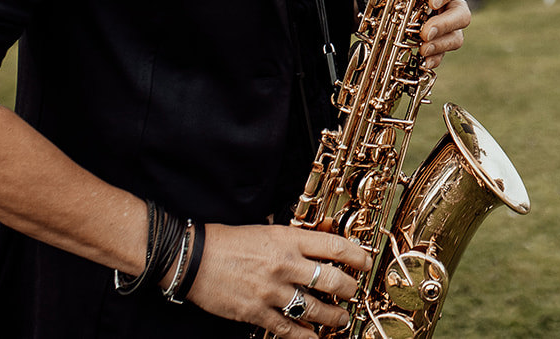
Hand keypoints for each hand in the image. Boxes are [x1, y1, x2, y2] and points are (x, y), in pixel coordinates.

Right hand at [185, 223, 371, 337]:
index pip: (334, 246)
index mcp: (288, 240)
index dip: (356, 256)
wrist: (195, 259)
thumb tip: (318, 244)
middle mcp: (285, 265)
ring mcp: (272, 291)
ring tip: (340, 318)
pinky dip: (304, 335)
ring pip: (315, 309)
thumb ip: (293, 240)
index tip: (365, 262)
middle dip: (350, 289)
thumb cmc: (229, 242)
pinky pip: (289, 329)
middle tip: (353, 292)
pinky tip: (313, 336)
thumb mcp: (267, 230)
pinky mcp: (257, 313)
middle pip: (332, 280)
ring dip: (333, 316)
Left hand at [420, 0, 470, 69]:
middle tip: (426, 32)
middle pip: (462, 13)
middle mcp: (449, 3)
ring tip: (422, 50)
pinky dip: (435, 58)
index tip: (432, 1)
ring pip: (456, 36)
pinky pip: (443, 53)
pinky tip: (423, 62)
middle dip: (446, 24)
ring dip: (440, 44)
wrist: (379, 2)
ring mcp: (446, 25)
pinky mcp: (438, 42)